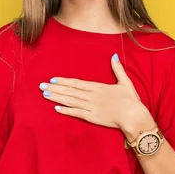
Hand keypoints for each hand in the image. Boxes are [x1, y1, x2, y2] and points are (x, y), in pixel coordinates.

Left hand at [39, 54, 154, 135]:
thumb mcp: (125, 82)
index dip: (64, 81)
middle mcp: (92, 96)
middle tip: (41, 86)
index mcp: (98, 87)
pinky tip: (56, 109)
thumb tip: (114, 56)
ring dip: (57, 98)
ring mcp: (90, 107)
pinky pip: (76, 113)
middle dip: (55, 88)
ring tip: (45, 95)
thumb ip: (117, 69)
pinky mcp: (92, 117)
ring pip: (70, 101)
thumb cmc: (131, 100)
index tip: (53, 79)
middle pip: (70, 91)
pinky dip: (66, 111)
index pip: (77, 83)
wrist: (133, 116)